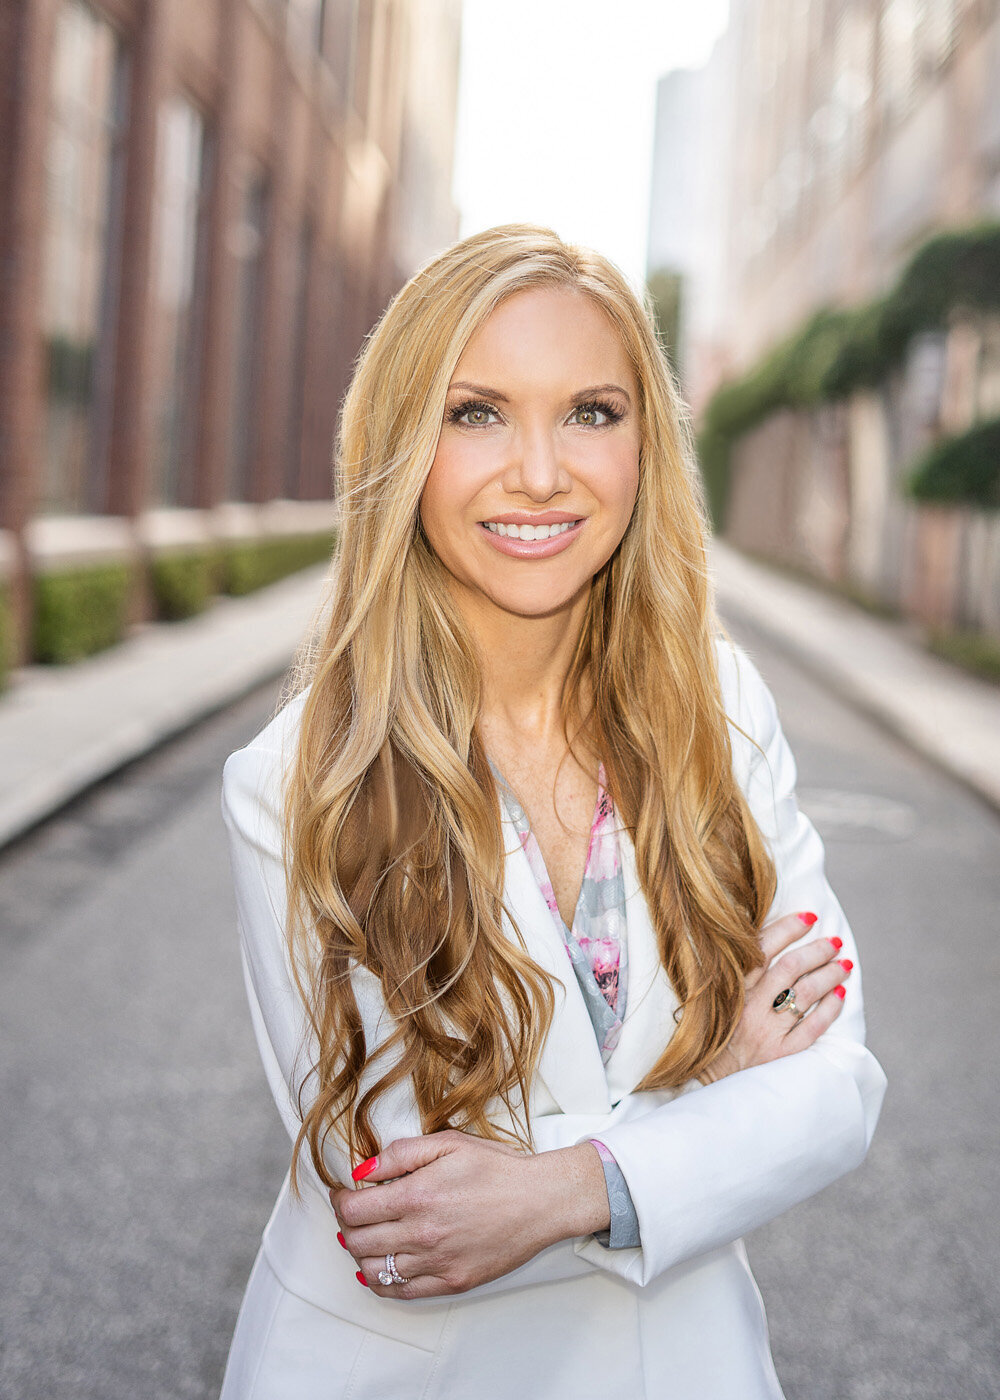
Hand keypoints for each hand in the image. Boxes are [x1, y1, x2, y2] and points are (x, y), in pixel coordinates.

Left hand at [330, 1130, 608, 1298]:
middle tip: (351, 1213)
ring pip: (373, 1269)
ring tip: (366, 1236)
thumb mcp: (449, 1143)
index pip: (353, 1209)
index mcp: (418, 1195)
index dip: (339, 1200)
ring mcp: (436, 1263)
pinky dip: (381, 1281)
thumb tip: (362, 1169)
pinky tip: (381, 1266)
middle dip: (345, 1225)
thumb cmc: (497, 1169)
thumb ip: (401, 1153)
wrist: (540, 1201)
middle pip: (356, 1241)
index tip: (342, 1193)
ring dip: (360, 1252)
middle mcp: (422, 1234)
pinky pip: (401, 1291)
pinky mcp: (451, 1282)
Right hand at [699, 911, 852, 1083]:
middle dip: (817, 950)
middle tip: (834, 941)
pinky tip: (841, 994)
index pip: (763, 949)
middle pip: (791, 968)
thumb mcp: (712, 1000)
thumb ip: (733, 973)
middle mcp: (749, 1007)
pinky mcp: (781, 1055)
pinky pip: (813, 1027)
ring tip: (844, 963)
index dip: (788, 929)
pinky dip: (830, 1008)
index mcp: (731, 989)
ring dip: (829, 974)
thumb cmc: (711, 1036)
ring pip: (806, 994)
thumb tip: (763, 944)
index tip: (808, 917)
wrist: (706, 1084)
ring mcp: (768, 1032)